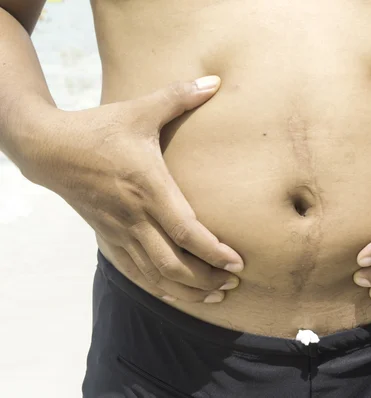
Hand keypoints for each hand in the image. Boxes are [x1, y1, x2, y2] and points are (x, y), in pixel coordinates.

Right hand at [26, 76, 242, 302]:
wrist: (50, 150)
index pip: (185, 230)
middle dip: (206, 278)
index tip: (237, 262)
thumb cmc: (100, 129)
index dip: (212, 251)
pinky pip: (134, 272)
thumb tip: (215, 81)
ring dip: (186, 289)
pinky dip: (159, 288)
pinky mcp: (108, 237)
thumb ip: (178, 96)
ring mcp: (119, 231)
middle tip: (234, 283)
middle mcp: (134, 216)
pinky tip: (177, 294)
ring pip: (154, 274)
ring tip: (216, 294)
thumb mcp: (140, 109)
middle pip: (173, 263)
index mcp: (147, 186)